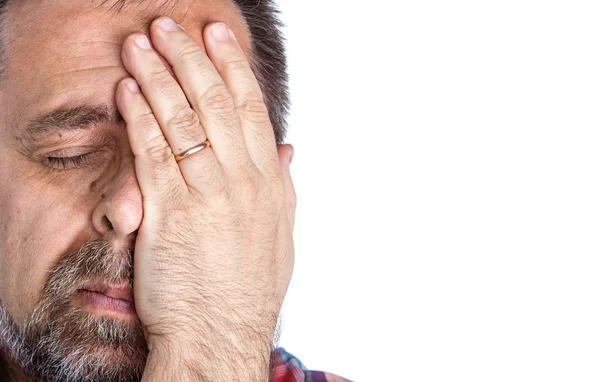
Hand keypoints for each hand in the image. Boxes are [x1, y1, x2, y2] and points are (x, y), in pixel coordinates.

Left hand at [115, 17, 295, 378]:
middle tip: (174, 27)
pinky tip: (128, 91)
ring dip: (160, 76)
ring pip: (183, 120)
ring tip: (143, 45)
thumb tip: (287, 149)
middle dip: (192, 59)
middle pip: (216, 104)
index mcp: (269, 183)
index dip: (234, 69)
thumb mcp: (281, 234)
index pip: (252, 110)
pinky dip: (139, 118)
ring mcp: (205, 194)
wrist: (222, 332)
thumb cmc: (249, 288)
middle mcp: (240, 181)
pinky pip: (152, 153)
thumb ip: (284, 186)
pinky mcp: (169, 212)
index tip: (221, 39)